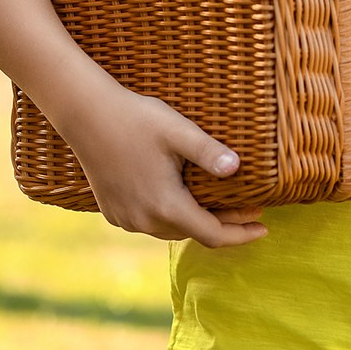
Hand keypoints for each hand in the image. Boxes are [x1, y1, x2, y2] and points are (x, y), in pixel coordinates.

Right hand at [59, 84, 269, 246]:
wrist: (86, 114)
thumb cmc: (136, 119)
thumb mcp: (178, 132)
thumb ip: (209, 152)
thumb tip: (237, 168)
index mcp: (166, 206)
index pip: (213, 235)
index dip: (241, 234)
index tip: (264, 228)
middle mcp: (144, 220)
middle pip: (193, 233)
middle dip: (223, 224)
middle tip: (247, 208)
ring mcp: (125, 218)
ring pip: (170, 230)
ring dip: (195, 221)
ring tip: (218, 206)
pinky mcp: (112, 211)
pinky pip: (149, 222)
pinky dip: (169, 216)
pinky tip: (179, 200)